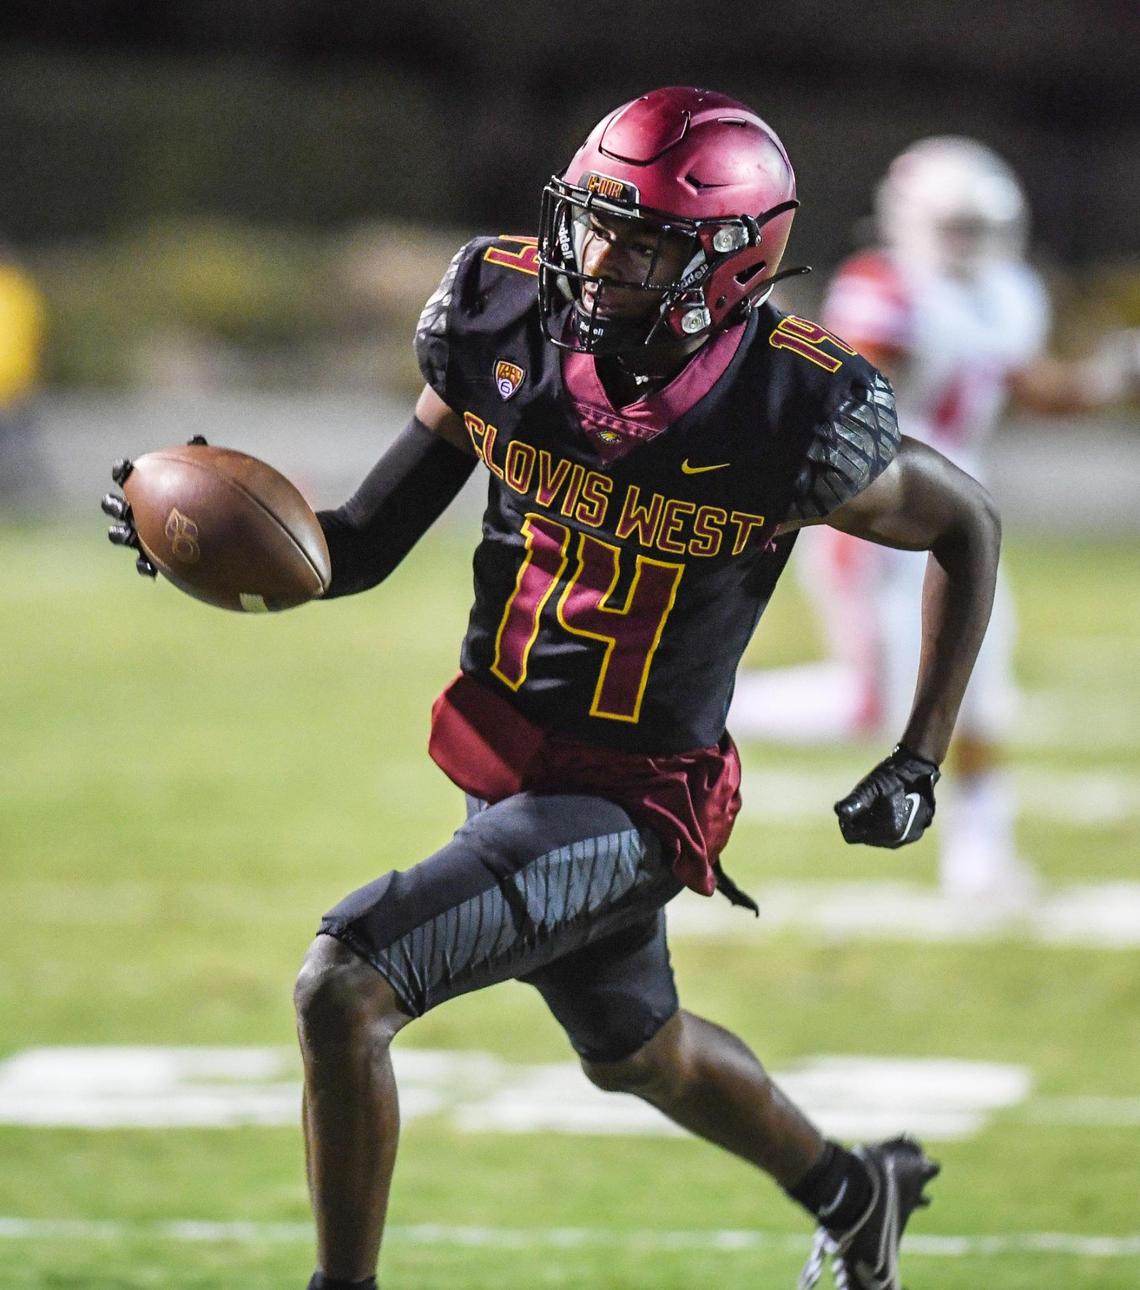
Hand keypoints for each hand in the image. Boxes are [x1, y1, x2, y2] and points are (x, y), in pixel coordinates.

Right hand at [102, 435, 208, 577]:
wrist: (214, 534)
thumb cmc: (207, 500)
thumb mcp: (206, 479)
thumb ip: (199, 460)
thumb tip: (197, 438)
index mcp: (144, 488)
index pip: (125, 475)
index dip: (121, 471)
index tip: (125, 468)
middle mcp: (136, 510)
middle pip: (111, 505)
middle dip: (113, 505)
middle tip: (126, 506)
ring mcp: (139, 534)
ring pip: (117, 535)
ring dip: (121, 534)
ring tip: (130, 535)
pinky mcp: (150, 557)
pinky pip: (142, 564)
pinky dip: (143, 565)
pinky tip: (151, 569)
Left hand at [834, 744, 940, 848]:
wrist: (919, 767)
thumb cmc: (892, 775)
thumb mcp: (869, 787)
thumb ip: (855, 801)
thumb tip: (840, 812)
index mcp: (890, 831)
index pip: (852, 837)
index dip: (846, 821)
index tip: (850, 805)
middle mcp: (901, 839)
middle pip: (866, 838)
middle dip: (860, 823)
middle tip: (863, 801)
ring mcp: (909, 837)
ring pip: (879, 837)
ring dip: (873, 823)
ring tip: (876, 803)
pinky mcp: (915, 832)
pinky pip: (892, 834)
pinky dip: (886, 823)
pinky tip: (887, 807)